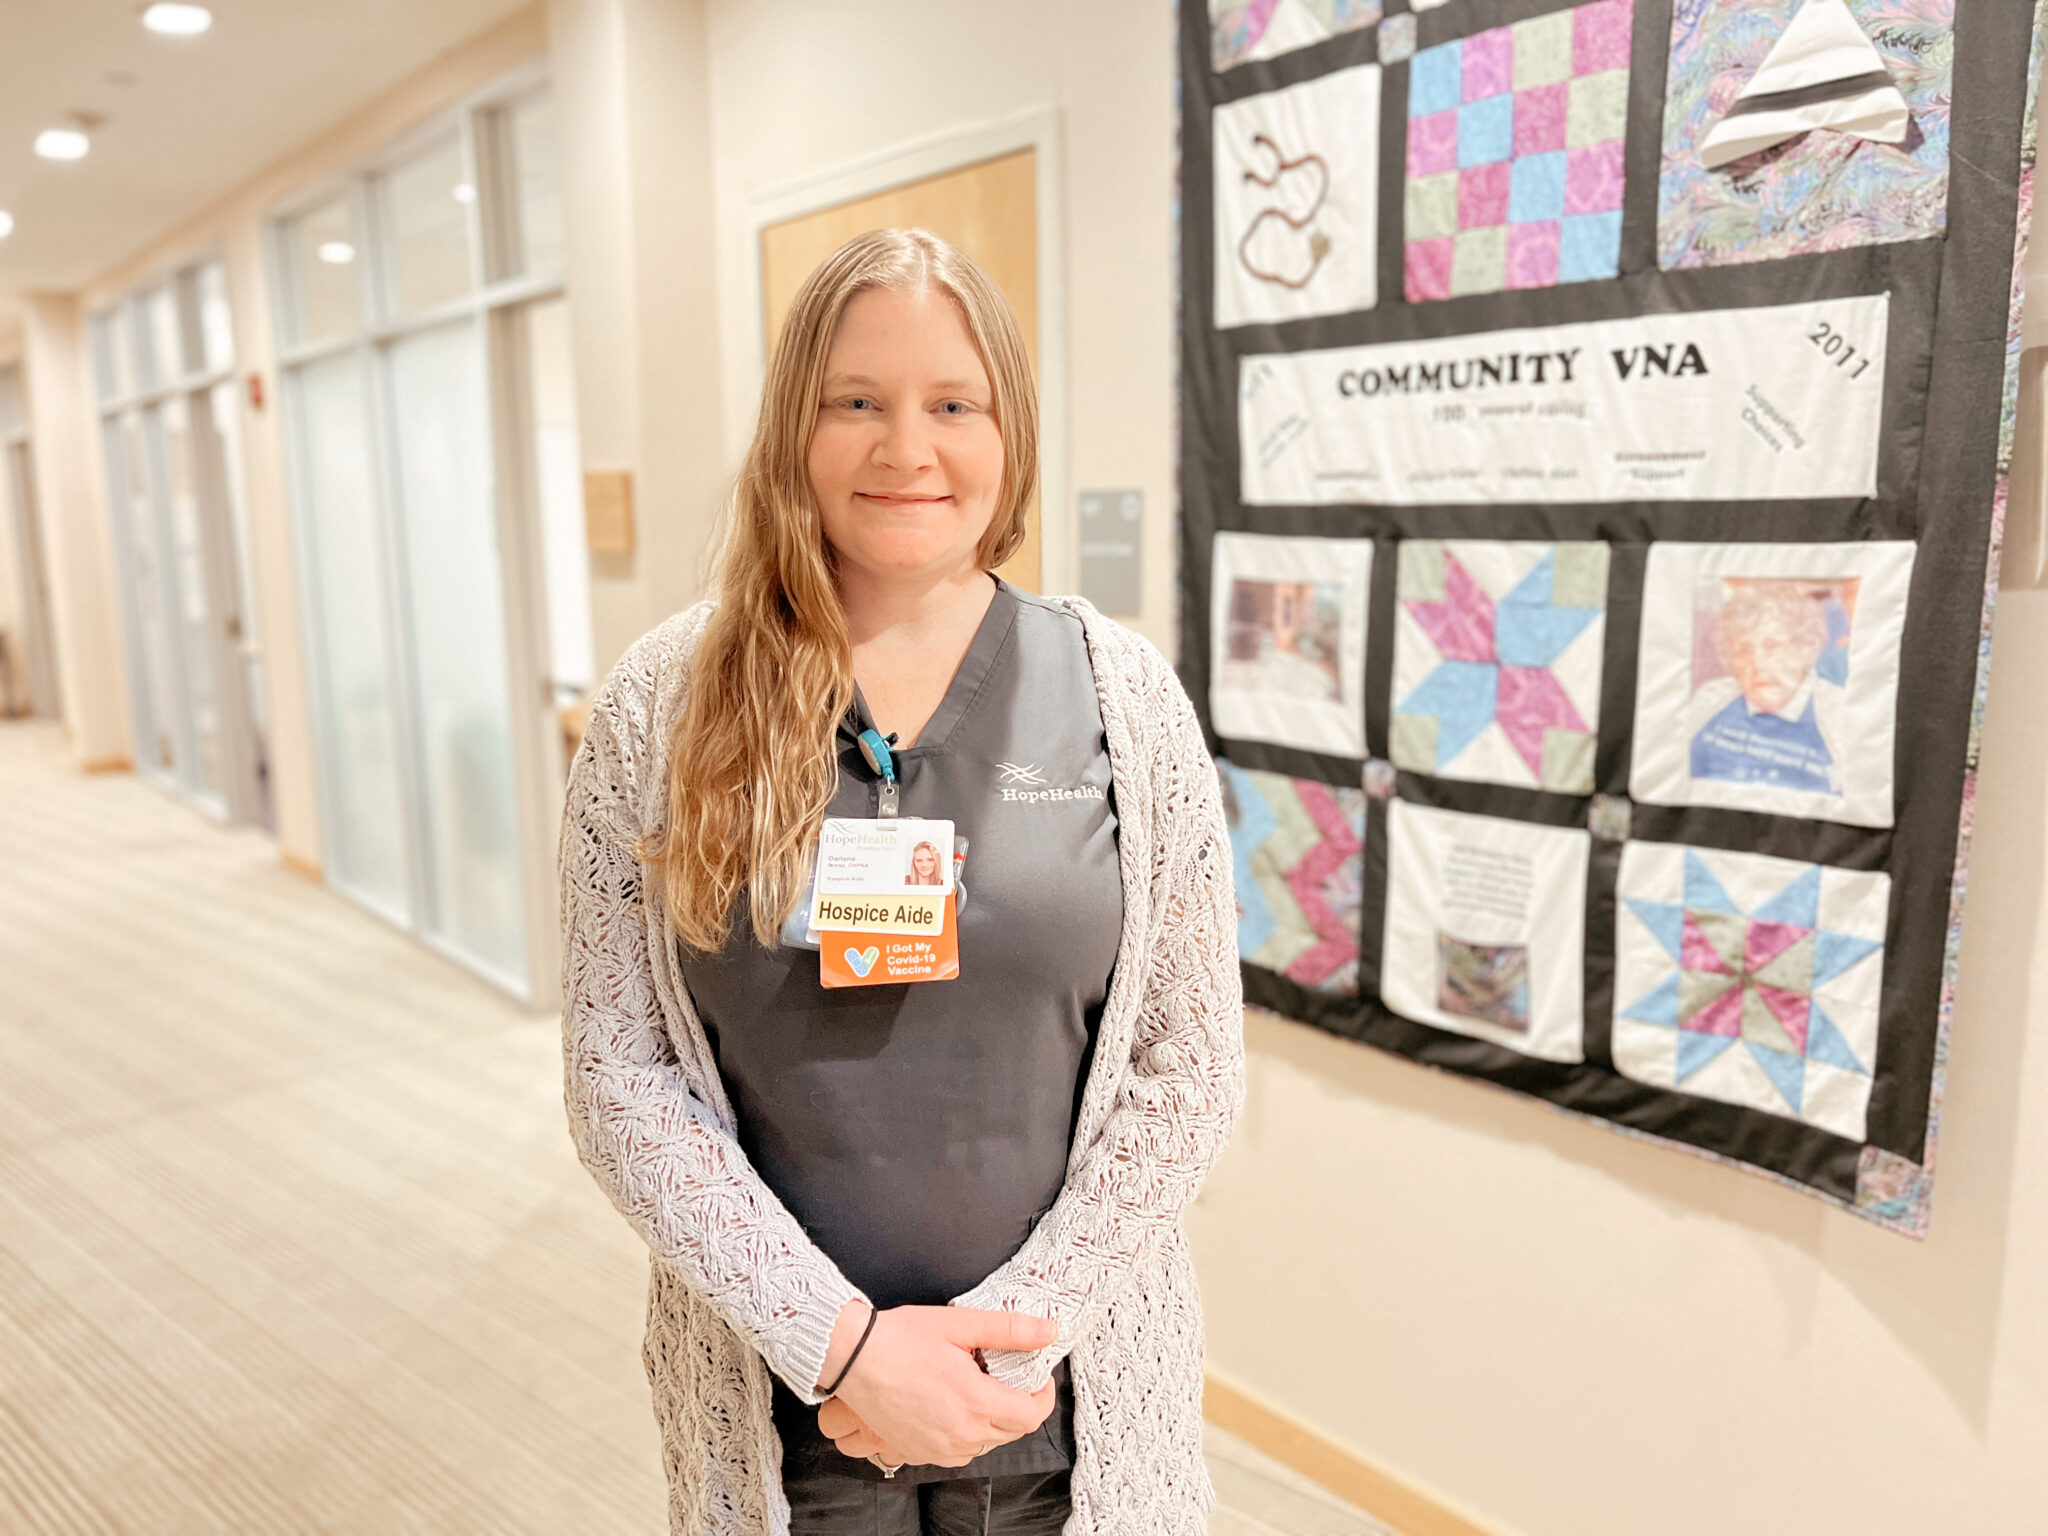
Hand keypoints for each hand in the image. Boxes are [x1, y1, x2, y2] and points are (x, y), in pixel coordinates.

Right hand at [814, 1304, 1057, 1466]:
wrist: (851, 1359)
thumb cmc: (899, 1340)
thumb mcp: (960, 1324)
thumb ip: (1009, 1330)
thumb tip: (1047, 1332)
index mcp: (975, 1402)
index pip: (1031, 1416)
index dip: (1043, 1396)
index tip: (1037, 1378)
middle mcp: (960, 1434)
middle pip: (1012, 1432)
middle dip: (1019, 1405)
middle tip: (1007, 1377)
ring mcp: (938, 1448)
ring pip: (986, 1444)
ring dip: (993, 1422)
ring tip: (979, 1389)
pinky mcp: (917, 1453)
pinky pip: (958, 1453)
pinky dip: (967, 1435)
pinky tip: (955, 1409)